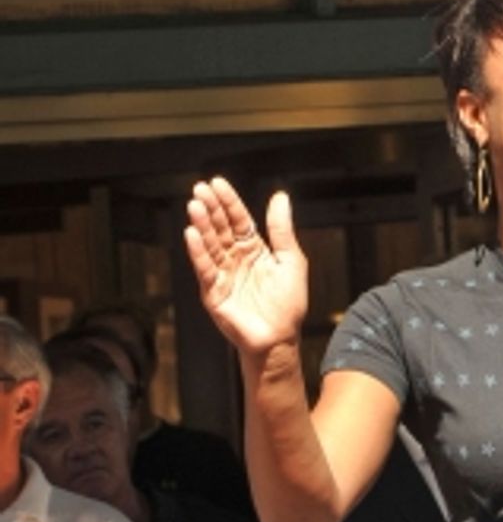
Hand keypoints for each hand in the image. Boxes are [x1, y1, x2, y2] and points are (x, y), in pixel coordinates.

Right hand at [184, 177, 307, 356]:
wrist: (280, 338)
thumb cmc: (288, 305)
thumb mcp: (291, 260)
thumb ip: (281, 230)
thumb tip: (280, 197)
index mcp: (254, 250)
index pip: (238, 220)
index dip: (229, 202)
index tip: (218, 183)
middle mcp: (235, 259)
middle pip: (220, 228)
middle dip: (211, 208)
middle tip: (200, 189)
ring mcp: (222, 274)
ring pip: (210, 245)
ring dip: (202, 225)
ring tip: (195, 205)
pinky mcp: (213, 292)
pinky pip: (204, 268)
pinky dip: (198, 252)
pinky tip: (192, 234)